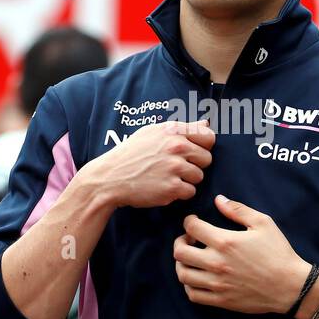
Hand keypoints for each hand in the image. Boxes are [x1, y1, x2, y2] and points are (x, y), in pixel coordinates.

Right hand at [81, 120, 214, 208]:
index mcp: (173, 131)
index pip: (209, 137)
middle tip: (176, 168)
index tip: (192, 153)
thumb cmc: (131, 154)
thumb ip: (182, 128)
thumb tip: (207, 124)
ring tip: (167, 177)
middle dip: (195, 165)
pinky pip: (190, 192)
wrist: (110, 177)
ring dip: (186, 180)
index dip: (203, 147)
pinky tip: (163, 187)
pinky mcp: (172, 188)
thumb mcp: (153, 132)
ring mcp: (175, 168)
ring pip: (199, 177)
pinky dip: (179, 193)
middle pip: (207, 159)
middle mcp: (176, 147)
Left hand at [174, 195, 309, 314]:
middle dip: (179, 241)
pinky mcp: (221, 300)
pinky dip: (189, 285)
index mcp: (225, 242)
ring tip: (191, 258)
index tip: (193, 222)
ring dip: (182, 263)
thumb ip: (238, 210)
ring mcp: (217, 284)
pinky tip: (197, 277)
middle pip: (179, 252)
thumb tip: (218, 199)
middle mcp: (216, 263)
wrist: (290, 286)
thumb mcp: (263, 223)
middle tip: (189, 239)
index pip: (191, 227)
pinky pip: (193, 294)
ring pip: (183, 274)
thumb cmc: (278, 253)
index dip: (188, 221)